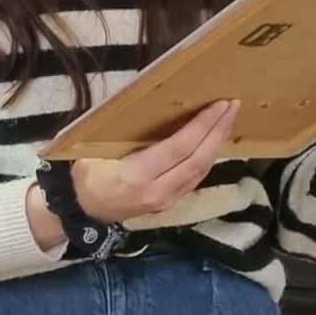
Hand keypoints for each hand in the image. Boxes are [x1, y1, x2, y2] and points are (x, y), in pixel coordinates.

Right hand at [27, 99, 241, 250]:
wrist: (83, 212)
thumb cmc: (86, 176)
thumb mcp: (94, 151)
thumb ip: (121, 133)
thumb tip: (144, 102)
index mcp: (137, 176)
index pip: (179, 148)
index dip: (202, 125)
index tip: (218, 105)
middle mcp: (157, 191)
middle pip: (197, 159)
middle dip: (217, 130)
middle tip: (232, 106)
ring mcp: (166, 200)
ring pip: (201, 170)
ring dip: (217, 143)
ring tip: (228, 118)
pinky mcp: (170, 203)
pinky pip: (195, 178)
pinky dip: (208, 156)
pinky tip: (214, 140)